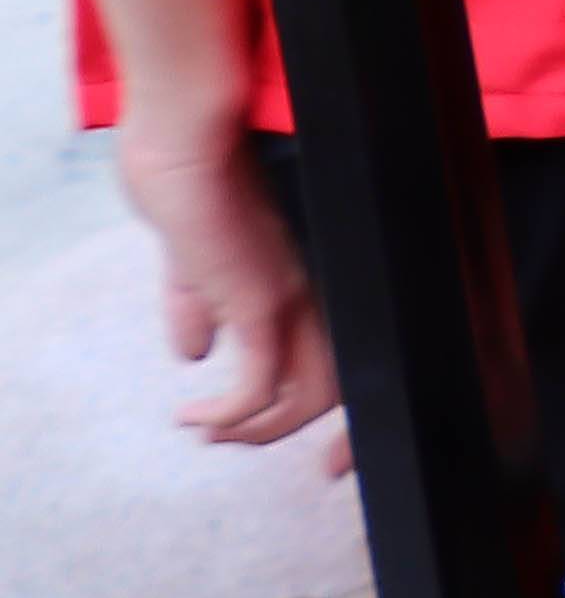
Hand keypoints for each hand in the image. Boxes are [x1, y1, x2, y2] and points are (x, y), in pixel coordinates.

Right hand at [115, 119, 337, 456]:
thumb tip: (192, 354)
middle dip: (308, 434)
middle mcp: (319, 295)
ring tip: (210, 433)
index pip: (348, 358)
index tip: (308, 442)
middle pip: (342, 387)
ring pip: (309, 396)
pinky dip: (231, 415)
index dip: (336, 411)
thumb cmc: (191, 195)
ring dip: (258, 430)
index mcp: (314, 287)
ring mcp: (295, 300)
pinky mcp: (259, 302)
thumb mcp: (196, 266)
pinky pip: (258, 384)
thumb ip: (200, 308)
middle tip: (247, 447)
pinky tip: (197, 417)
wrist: (183, 151)